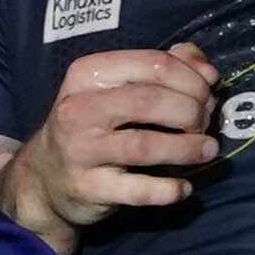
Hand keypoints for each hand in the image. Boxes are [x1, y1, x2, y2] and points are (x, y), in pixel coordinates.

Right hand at [12, 44, 217, 232]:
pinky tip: (183, 187)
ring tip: (208, 150)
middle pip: (150, 101)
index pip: (155, 64)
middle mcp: (77, 110)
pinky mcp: (87, 188)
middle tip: (205, 123)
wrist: (46, 177)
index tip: (207, 94)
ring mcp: (79, 151)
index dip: (193, 79)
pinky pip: (138, 190)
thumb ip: (166, 70)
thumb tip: (207, 71)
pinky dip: (169, 189)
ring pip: (145, 145)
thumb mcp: (120, 87)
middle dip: (192, 111)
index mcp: (88, 75)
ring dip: (188, 148)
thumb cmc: (96, 123)